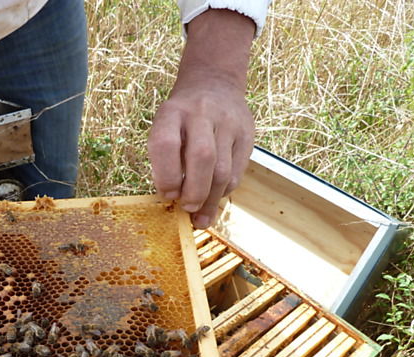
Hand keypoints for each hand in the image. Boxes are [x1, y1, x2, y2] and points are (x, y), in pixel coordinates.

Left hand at [148, 9, 255, 228]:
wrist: (214, 82)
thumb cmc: (182, 117)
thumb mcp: (165, 126)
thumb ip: (166, 158)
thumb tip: (174, 200)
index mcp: (172, 112)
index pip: (166, 144)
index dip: (166, 176)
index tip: (167, 195)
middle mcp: (201, 114)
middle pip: (202, 158)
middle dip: (194, 192)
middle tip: (187, 209)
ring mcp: (228, 123)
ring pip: (223, 171)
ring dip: (211, 200)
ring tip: (200, 217)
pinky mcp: (247, 134)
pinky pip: (237, 172)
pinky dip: (224, 190)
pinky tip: (214, 197)